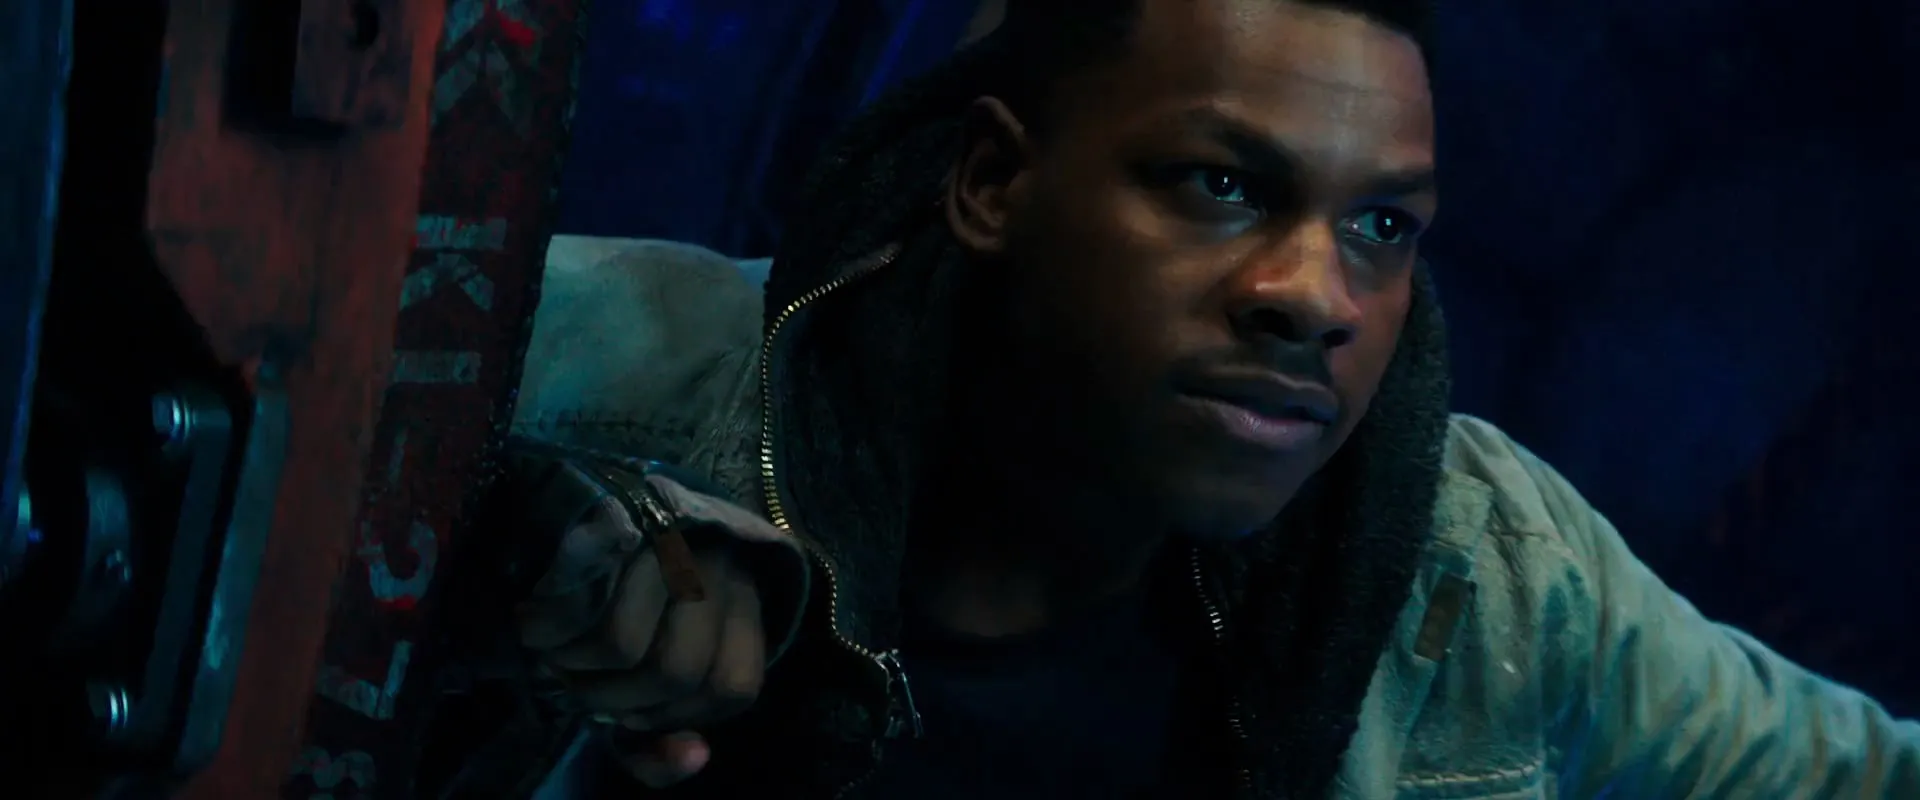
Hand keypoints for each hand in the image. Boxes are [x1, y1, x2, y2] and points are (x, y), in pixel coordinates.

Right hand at [517, 504, 766, 786]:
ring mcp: (670, 540)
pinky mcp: (614, 519)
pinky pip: (575, 603)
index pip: (732, 688)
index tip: (629, 710)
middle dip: (612, 699)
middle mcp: (718, 568)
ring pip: (625, 644)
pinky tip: (532, 622)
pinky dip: (547, 632)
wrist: (568, 503)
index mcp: (742, 605)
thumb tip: (694, 757)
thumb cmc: (610, 610)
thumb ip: (660, 741)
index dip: (676, 718)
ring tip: (552, 651)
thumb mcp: (642, 683)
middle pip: (676, 672)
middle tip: (576, 681)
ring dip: (572, 666)